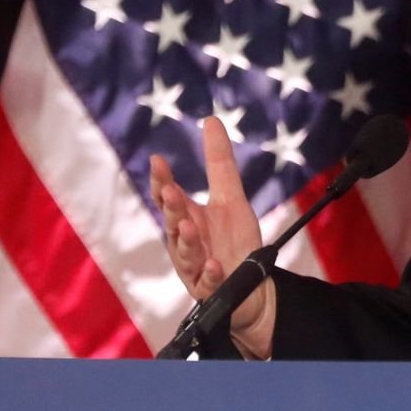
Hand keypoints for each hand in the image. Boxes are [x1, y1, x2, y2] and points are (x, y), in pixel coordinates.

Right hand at [150, 116, 276, 357]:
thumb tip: (211, 120)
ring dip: (187, 240)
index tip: (159, 161)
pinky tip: (214, 265)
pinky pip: (208, 283)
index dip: (161, 181)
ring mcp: (195, 268)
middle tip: (170, 191)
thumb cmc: (234, 239)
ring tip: (190, 226)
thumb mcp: (231, 197)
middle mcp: (185, 243)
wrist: (251, 284)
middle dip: (172, 208)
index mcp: (186, 219)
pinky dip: (209, 274)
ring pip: (186, 255)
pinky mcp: (211, 289)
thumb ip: (219, 162)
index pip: (168, 198)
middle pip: (174, 224)